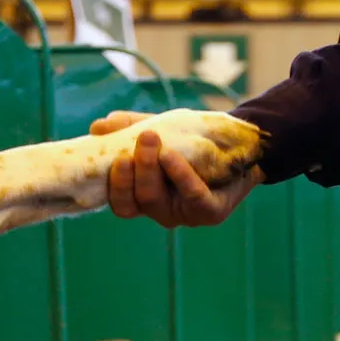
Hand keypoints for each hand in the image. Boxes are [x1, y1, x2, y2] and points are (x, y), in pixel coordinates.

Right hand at [90, 111, 263, 227]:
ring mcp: (186, 214)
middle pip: (137, 201)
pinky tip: (171, 155)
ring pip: (156, 200)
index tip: (113, 158)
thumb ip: (130, 127)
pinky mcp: (210, 212)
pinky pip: (191, 195)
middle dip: (129, 173)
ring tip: (150, 139)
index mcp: (145, 197)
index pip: (121, 202)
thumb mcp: (161, 130)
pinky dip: (178, 174)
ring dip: (149, 169)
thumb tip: (97, 126)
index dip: (114, 186)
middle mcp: (162, 210)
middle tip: (135, 142)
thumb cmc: (194, 142)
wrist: (242, 145)